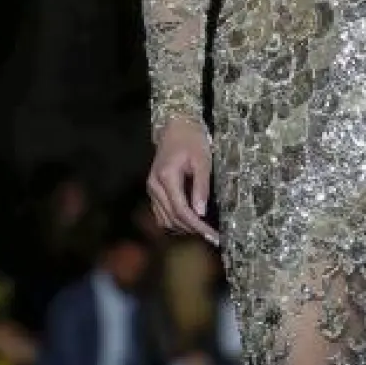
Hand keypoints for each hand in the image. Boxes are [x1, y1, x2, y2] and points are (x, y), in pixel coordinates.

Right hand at [146, 118, 218, 243]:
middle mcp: (154, 186)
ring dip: (184, 228)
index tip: (214, 236)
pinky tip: (191, 222)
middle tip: (214, 237)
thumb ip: (201, 187)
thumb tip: (201, 213)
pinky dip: (176, 222)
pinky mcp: (153, 191)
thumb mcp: (203, 160)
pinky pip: (162, 214)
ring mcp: (151, 189)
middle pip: (172, 218)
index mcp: (166, 177)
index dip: (198, 226)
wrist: (176, 127)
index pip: (181, 210)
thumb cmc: (192, 141)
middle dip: (194, 230)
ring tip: (205, 231)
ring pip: (165, 220)